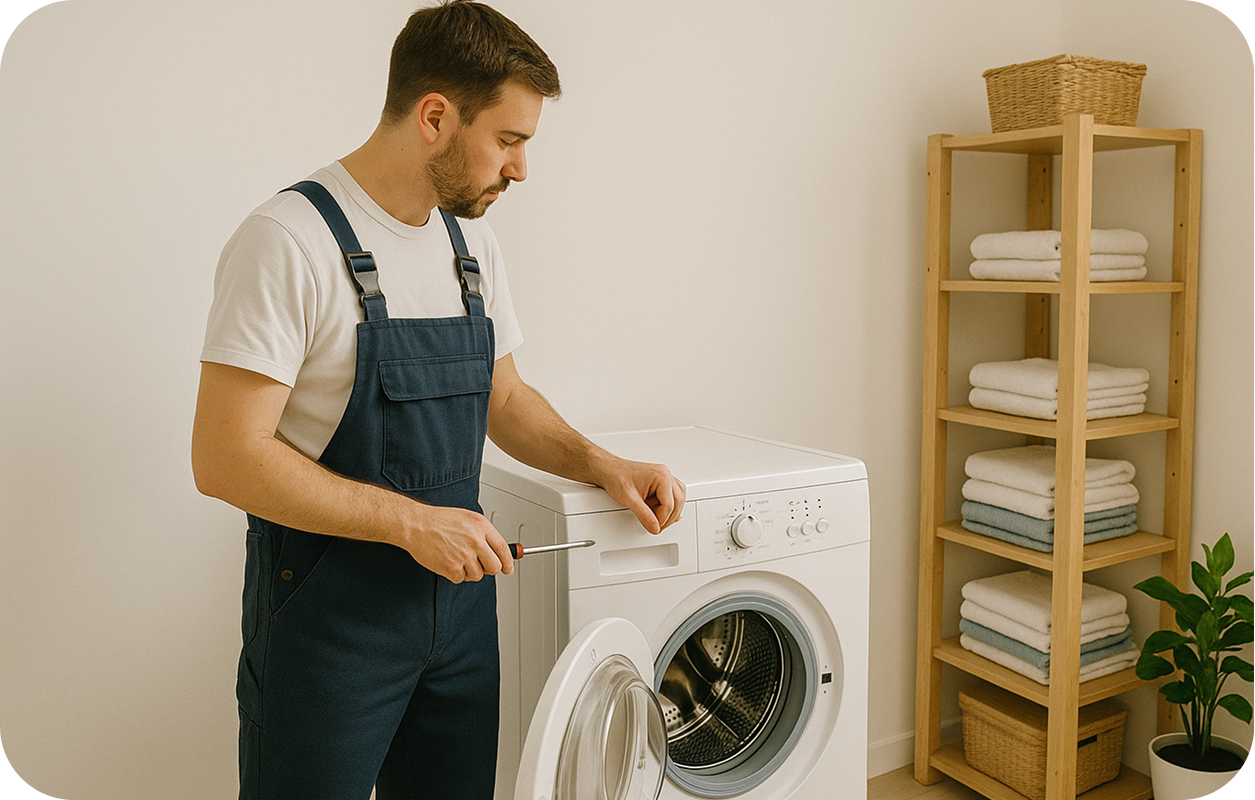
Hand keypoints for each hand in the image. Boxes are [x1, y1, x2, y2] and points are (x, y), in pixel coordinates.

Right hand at [397, 503, 514, 582]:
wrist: (416, 525)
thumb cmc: (438, 520)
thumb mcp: (468, 518)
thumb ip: (484, 533)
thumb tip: (497, 548)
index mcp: (481, 527)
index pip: (503, 549)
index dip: (508, 562)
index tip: (508, 568)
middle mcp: (475, 541)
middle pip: (494, 567)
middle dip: (489, 569)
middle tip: (481, 565)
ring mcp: (464, 555)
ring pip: (478, 575)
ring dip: (470, 572)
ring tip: (459, 559)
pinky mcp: (451, 567)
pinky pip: (461, 579)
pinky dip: (456, 575)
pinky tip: (449, 562)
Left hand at [598, 458, 685, 534]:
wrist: (608, 471)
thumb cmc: (617, 478)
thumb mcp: (630, 500)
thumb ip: (644, 516)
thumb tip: (655, 527)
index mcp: (661, 476)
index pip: (669, 504)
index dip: (662, 520)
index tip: (654, 527)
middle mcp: (665, 474)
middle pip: (678, 501)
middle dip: (669, 518)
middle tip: (657, 527)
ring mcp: (664, 476)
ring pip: (679, 497)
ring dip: (671, 511)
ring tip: (658, 519)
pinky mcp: (660, 480)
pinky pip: (673, 494)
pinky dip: (669, 505)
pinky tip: (661, 511)